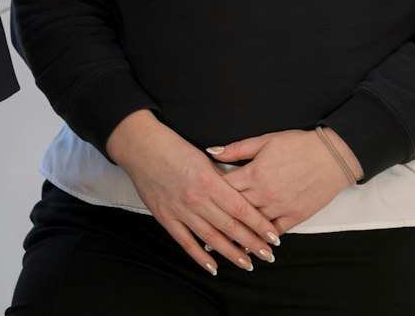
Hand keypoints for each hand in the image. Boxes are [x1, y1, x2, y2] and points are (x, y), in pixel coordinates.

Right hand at [107, 110, 278, 274]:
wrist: (141, 147)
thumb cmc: (174, 148)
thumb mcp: (204, 159)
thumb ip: (222, 179)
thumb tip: (241, 198)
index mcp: (209, 182)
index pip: (242, 210)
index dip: (259, 225)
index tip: (273, 237)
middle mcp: (197, 200)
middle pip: (231, 227)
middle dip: (252, 243)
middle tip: (268, 255)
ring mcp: (180, 211)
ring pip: (211, 238)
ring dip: (231, 253)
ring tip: (248, 264)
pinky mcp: (165, 217)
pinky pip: (186, 242)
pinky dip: (200, 257)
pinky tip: (213, 268)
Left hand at [207, 129, 355, 233]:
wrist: (333, 156)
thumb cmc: (299, 145)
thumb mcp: (265, 141)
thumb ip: (236, 149)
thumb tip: (211, 152)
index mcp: (254, 174)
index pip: (224, 188)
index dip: (210, 194)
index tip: (199, 200)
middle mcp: (264, 194)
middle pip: (235, 210)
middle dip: (219, 219)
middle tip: (203, 230)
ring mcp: (280, 207)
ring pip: (253, 226)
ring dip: (238, 234)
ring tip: (221, 244)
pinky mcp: (295, 216)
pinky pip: (274, 233)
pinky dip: (262, 239)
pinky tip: (252, 246)